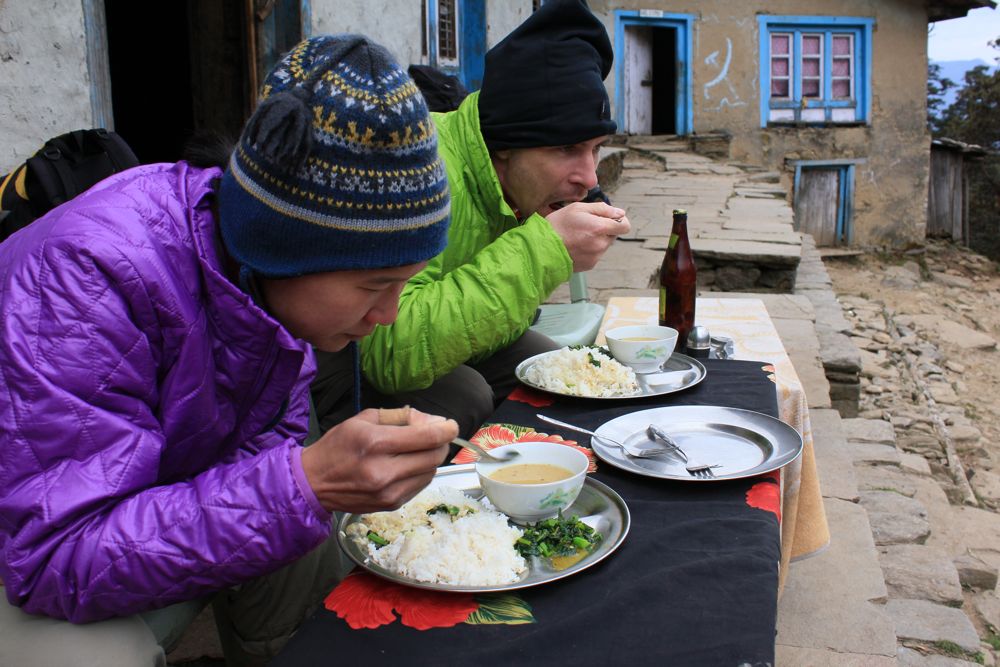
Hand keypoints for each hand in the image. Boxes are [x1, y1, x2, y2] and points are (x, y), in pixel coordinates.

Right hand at [300, 408, 457, 512]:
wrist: (313, 483)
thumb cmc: (337, 447)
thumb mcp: (363, 420)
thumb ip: (400, 417)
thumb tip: (431, 421)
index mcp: (376, 443)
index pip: (427, 438)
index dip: (446, 429)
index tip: (451, 424)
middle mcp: (384, 471)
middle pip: (434, 456)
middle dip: (441, 443)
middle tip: (436, 435)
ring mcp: (389, 492)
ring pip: (430, 472)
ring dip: (431, 458)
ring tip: (417, 449)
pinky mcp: (391, 505)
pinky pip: (420, 485)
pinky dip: (421, 472)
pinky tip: (408, 465)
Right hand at [546, 202, 630, 271]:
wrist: (541, 249)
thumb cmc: (557, 226)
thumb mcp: (577, 208)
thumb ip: (602, 209)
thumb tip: (619, 212)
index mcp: (599, 228)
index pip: (624, 226)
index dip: (619, 220)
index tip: (610, 218)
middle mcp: (600, 244)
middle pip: (613, 234)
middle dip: (604, 229)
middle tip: (585, 226)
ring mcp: (595, 256)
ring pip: (604, 244)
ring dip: (596, 239)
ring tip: (577, 236)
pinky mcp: (590, 265)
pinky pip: (595, 254)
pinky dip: (589, 249)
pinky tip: (575, 246)